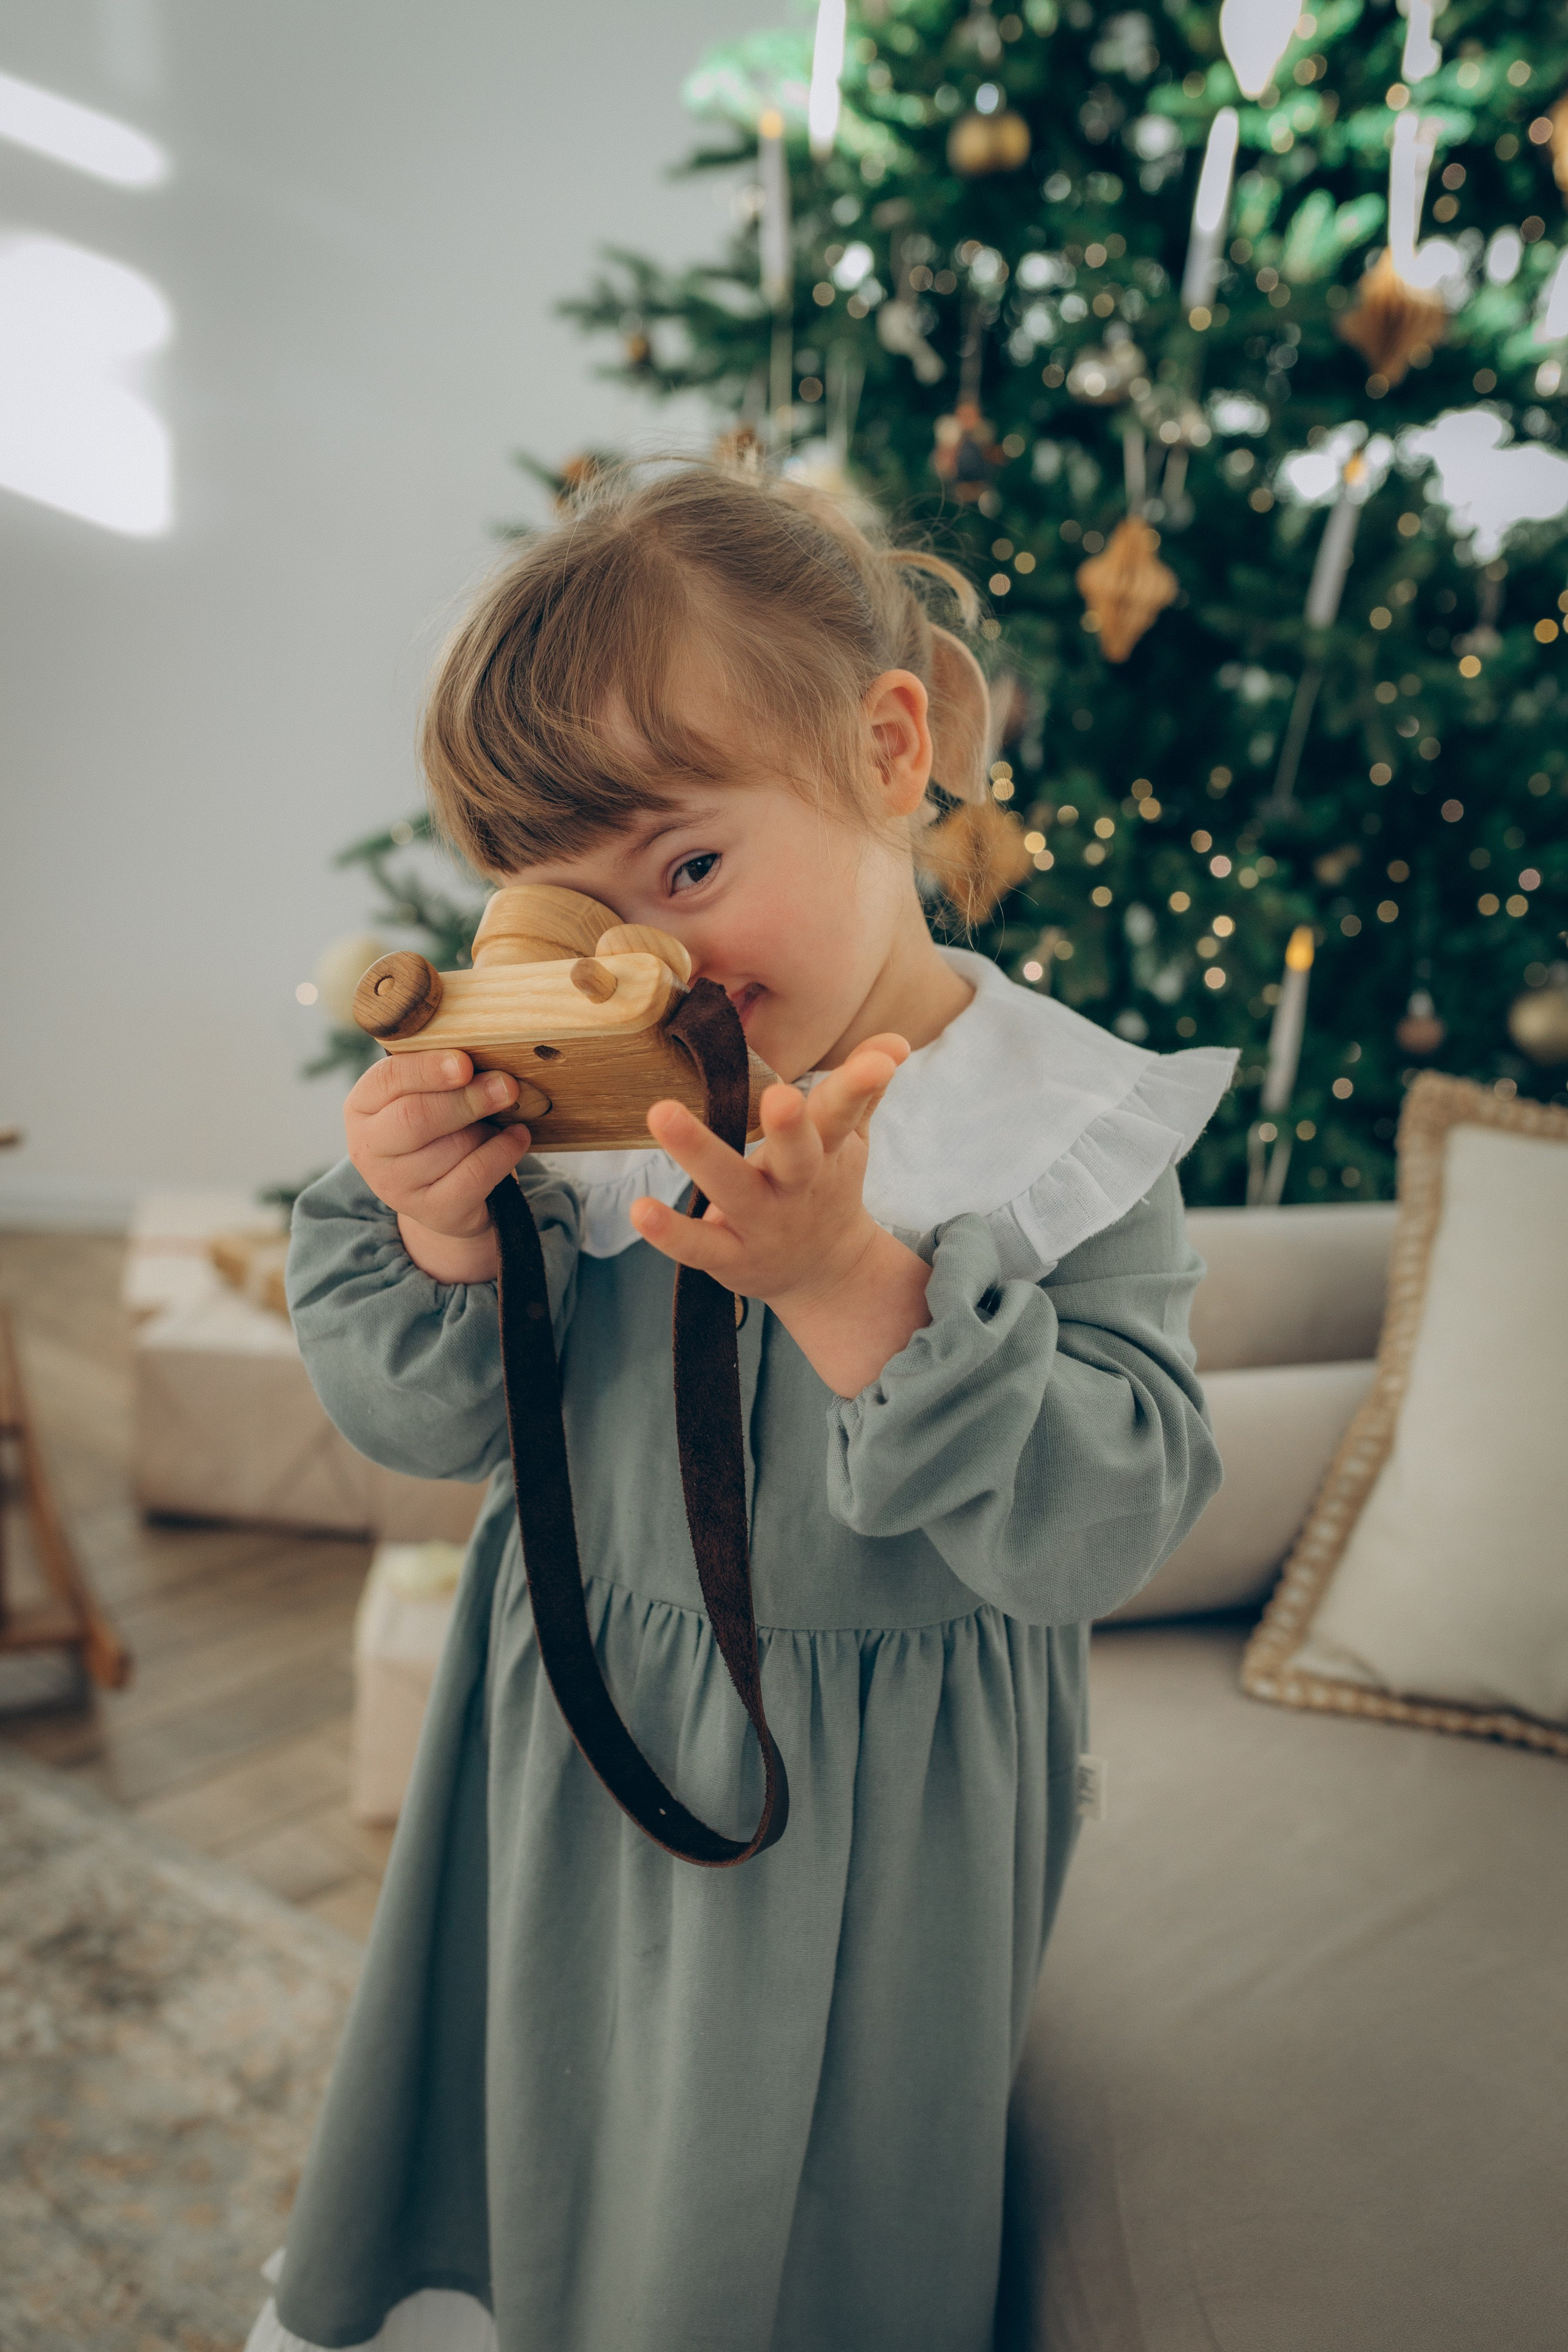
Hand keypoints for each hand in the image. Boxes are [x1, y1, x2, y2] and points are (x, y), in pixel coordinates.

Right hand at [344, 1049, 529, 1282]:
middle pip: (415, 1117)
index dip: (428, 1069)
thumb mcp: (428, 1095)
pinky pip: (474, 1177)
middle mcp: (368, 1149)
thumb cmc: (438, 1127)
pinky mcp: (431, 1212)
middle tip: (506, 1086)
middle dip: (466, 1099)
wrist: (443, 1192)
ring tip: (502, 1118)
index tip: (465, 1063)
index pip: (387, 1079)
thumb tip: (486, 1062)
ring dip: (486, 1129)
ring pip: (451, 1147)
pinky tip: (518, 1137)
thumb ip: (444, 1074)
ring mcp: (395, 1186)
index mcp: (361, 1106)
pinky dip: (502, 1153)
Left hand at [630, 1035, 932, 1395]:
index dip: (861, 1084)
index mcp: (827, 1152)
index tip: (881, 1059)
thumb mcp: (848, 1140)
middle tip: (780, 1095)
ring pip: (734, 1189)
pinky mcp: (731, 1258)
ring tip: (660, 1112)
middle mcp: (798, 1187)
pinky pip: (699, 1247)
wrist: (826, 1273)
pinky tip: (640, 1208)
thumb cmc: (827, 1186)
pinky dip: (670, 1232)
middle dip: (791, 1127)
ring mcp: (764, 1224)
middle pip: (798, 1155)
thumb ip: (861, 1090)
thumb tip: (896, 1041)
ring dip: (700, 1153)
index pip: (844, 1112)